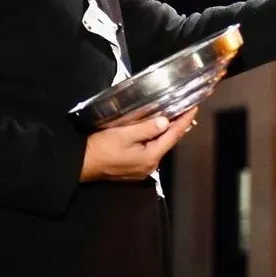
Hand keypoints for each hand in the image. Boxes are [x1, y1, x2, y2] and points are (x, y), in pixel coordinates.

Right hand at [80, 108, 198, 181]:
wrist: (80, 165)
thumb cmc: (101, 148)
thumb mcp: (124, 134)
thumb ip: (146, 128)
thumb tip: (166, 121)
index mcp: (150, 157)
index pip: (173, 136)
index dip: (184, 120)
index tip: (195, 107)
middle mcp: (150, 166)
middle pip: (169, 142)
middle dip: (178, 126)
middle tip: (187, 109)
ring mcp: (142, 169)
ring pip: (160, 147)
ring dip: (167, 132)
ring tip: (176, 116)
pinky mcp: (134, 168)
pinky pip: (151, 151)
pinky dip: (156, 139)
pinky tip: (157, 130)